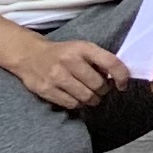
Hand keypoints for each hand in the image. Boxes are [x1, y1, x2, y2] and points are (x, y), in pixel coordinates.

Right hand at [7, 36, 128, 110]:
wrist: (29, 55)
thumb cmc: (63, 53)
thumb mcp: (82, 48)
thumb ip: (99, 60)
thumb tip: (116, 78)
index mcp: (83, 48)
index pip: (110, 62)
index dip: (121, 76)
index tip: (122, 84)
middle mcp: (69, 61)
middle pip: (98, 85)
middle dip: (103, 90)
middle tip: (100, 89)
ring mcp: (56, 76)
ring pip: (86, 97)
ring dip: (92, 100)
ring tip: (90, 95)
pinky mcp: (46, 90)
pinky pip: (71, 104)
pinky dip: (78, 104)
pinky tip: (77, 98)